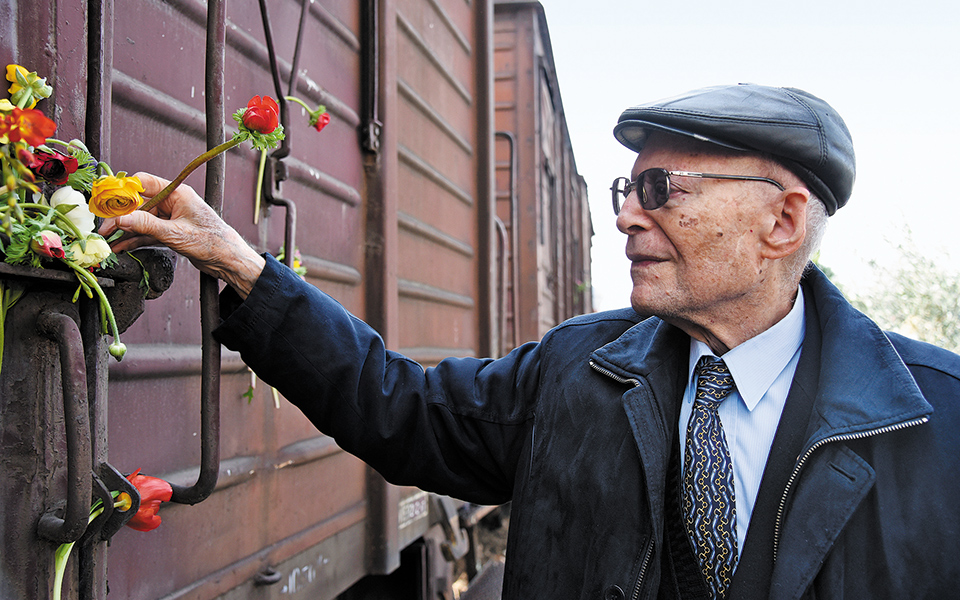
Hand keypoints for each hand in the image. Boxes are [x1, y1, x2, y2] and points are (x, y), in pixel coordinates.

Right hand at [98, 172, 264, 297]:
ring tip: (107, 240)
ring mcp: (170, 217)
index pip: (143, 182)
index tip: (107, 203)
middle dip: (119, 215)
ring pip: (140, 219)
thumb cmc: (212, 242)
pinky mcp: (170, 231)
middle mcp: (172, 202)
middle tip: (104, 228)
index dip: (123, 191)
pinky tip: (121, 247)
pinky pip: (146, 232)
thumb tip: (121, 219)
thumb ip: (146, 226)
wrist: (228, 260)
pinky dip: (134, 239)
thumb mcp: (175, 234)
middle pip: (138, 203)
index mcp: (177, 193)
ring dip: (124, 230)